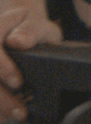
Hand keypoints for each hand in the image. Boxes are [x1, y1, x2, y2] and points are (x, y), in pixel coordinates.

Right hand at [1, 6, 61, 120]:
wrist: (19, 34)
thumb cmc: (31, 31)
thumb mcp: (39, 25)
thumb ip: (32, 30)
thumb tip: (17, 41)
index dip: (3, 68)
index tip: (18, 83)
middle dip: (1, 97)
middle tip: (20, 111)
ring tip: (17, 115)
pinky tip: (4, 117)